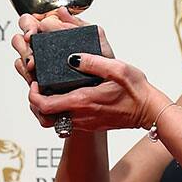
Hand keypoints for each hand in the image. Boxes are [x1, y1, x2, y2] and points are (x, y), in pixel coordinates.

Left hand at [27, 53, 170, 132]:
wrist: (149, 112)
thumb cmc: (136, 91)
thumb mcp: (117, 69)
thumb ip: (92, 62)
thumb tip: (71, 57)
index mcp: (82, 101)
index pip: (44, 105)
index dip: (32, 95)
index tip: (35, 82)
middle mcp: (81, 116)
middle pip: (43, 118)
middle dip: (34, 104)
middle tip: (38, 88)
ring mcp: (85, 123)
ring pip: (53, 122)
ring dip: (46, 110)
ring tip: (50, 92)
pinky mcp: (90, 125)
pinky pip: (66, 122)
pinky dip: (59, 112)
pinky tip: (66, 97)